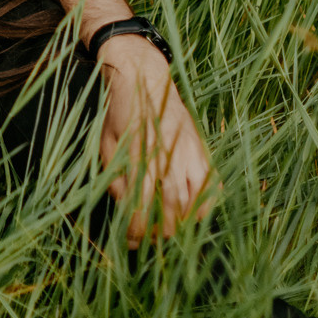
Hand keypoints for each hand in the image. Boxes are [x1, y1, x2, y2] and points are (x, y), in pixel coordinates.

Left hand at [97, 37, 218, 245]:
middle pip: (170, 204)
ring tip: (168, 231)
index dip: (138, 225)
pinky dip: (205, 204)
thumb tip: (126, 210)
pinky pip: (211, 183)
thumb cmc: (120, 112)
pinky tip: (192, 214)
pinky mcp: (201, 146)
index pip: (142, 199)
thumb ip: (114, 176)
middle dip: (161, 229)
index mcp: (137, 149)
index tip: (132, 240)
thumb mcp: (106, 142)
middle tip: (150, 240)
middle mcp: (165, 150)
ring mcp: (187, 148)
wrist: (143, 76)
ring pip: (193, 197)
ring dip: (183, 222)